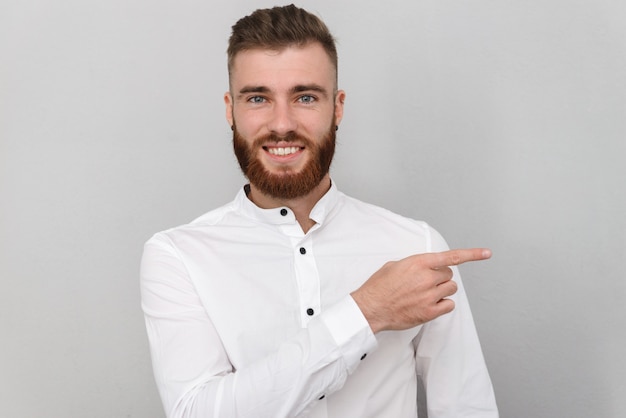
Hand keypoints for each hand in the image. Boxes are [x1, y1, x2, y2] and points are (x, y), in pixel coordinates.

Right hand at [351, 248, 490, 332]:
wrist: (371, 308)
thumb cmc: (379, 287)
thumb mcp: (394, 265)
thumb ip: (414, 264)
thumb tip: (424, 267)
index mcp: (418, 263)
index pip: (451, 257)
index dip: (472, 254)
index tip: (487, 253)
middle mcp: (426, 278)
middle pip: (449, 275)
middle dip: (440, 277)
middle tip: (424, 283)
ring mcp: (429, 295)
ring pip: (450, 289)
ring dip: (441, 290)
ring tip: (424, 294)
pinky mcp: (430, 312)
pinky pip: (449, 305)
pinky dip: (443, 304)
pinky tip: (429, 304)